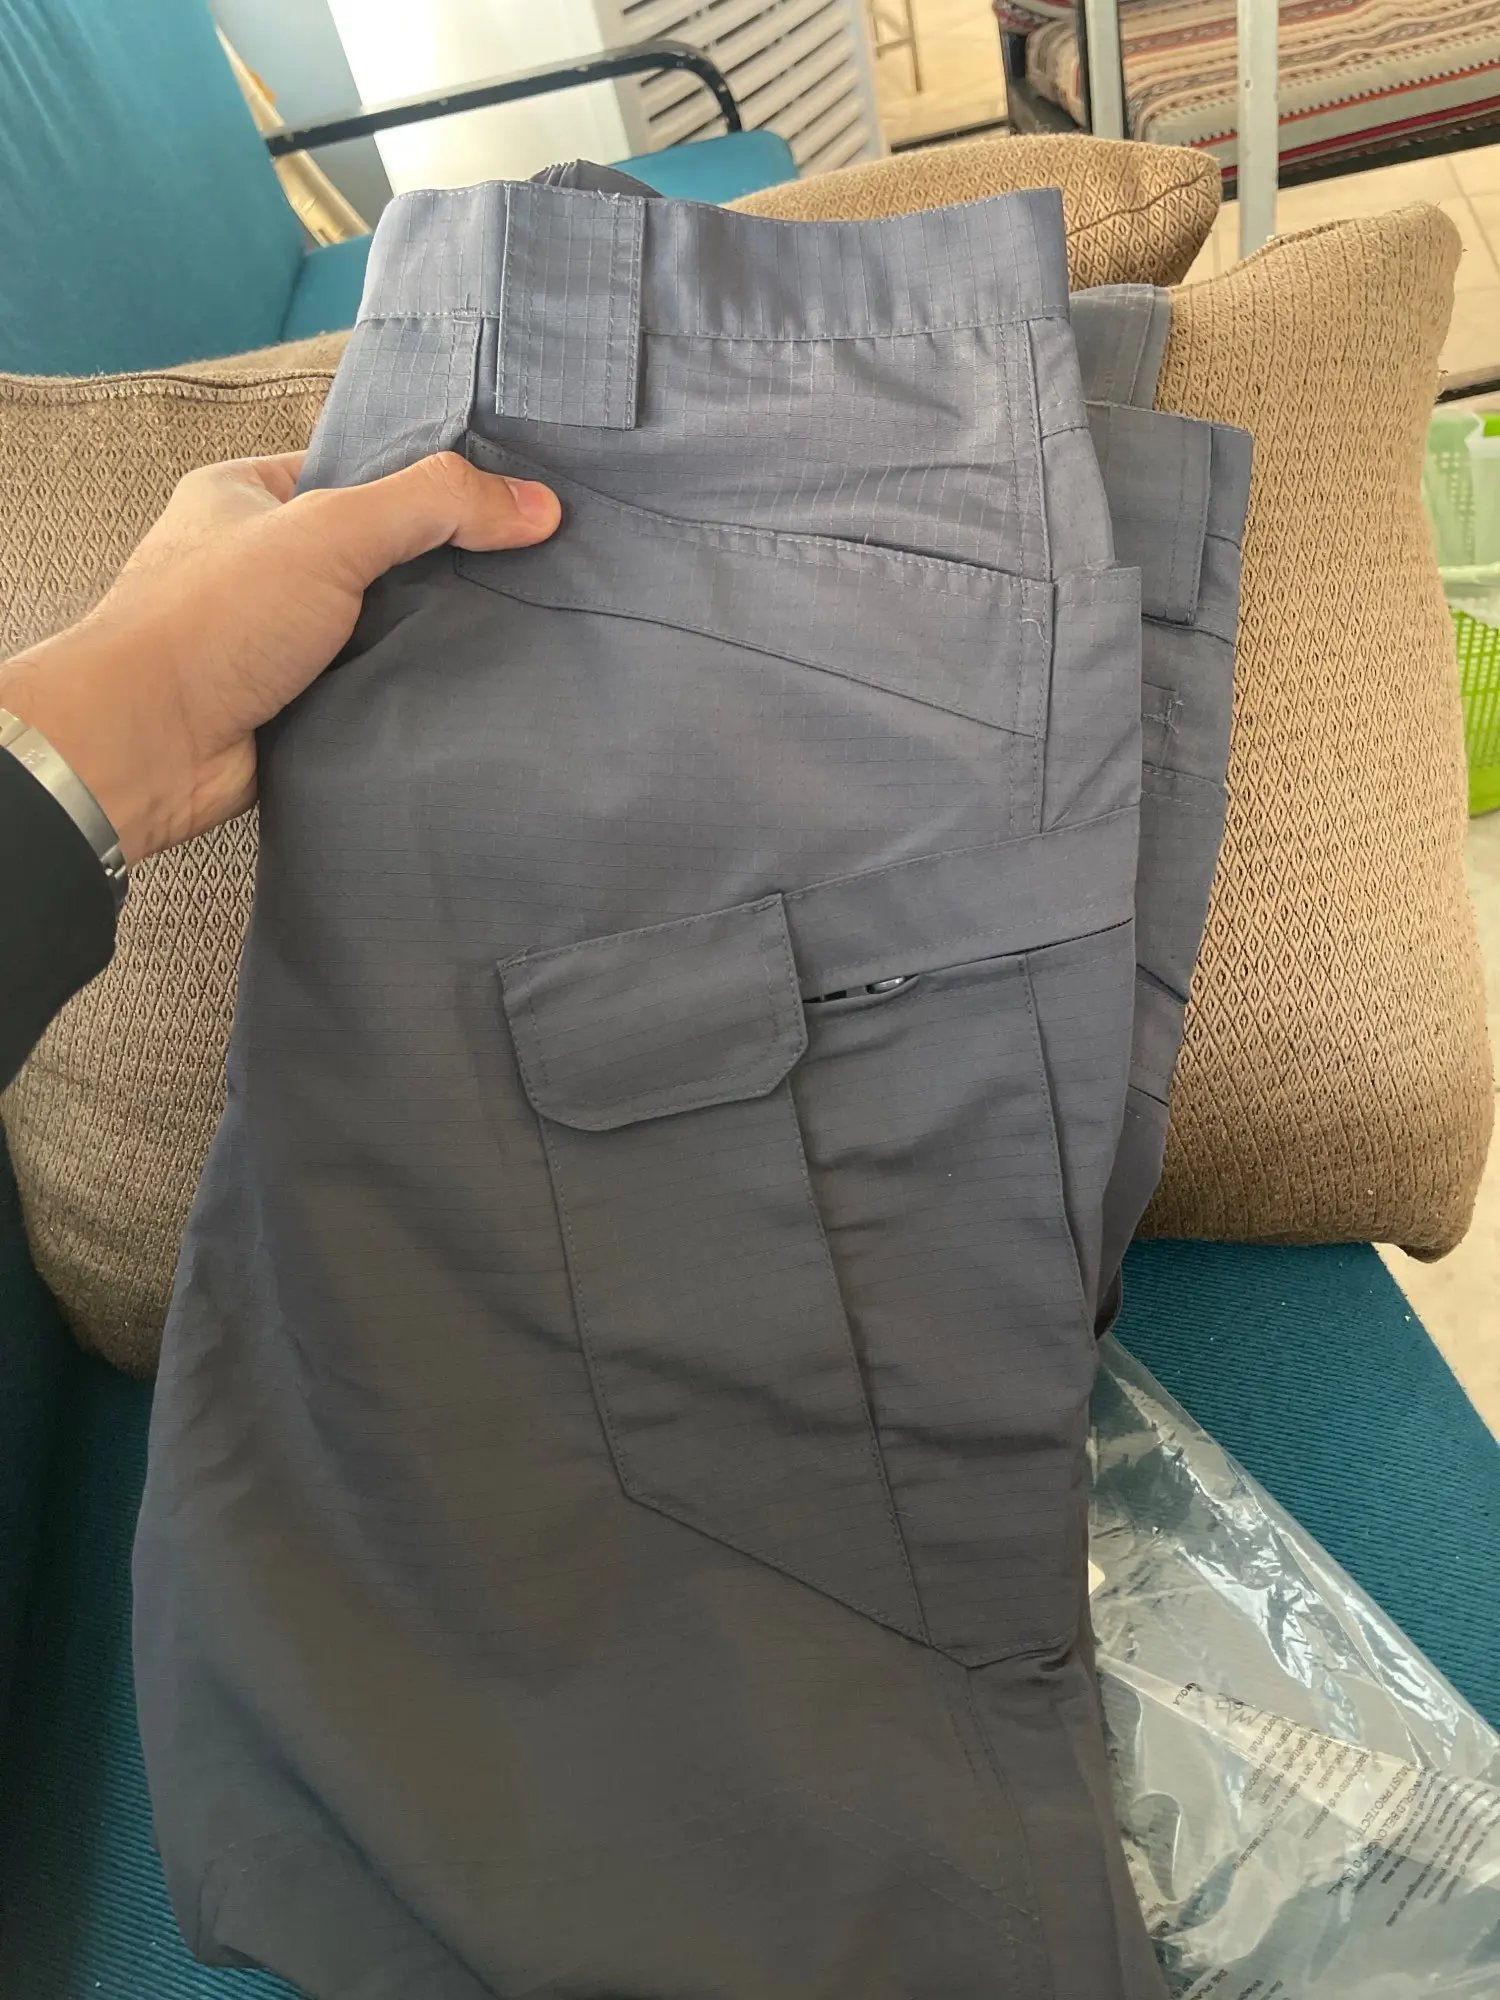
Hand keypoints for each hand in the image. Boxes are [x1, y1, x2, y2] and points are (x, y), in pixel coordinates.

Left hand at [0, 452, 559, 863]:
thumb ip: (434, 506)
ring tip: (521, 631)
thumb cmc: (216, 617)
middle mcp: (257, 565)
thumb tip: (540, 504)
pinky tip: (473, 691)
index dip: (427, 484)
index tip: (506, 500)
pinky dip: (410, 693)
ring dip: (431, 639)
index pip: (355, 472)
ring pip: (377, 628)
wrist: (148, 748)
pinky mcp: (293, 710)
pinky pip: (370, 690)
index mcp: (245, 496)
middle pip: (376, 554)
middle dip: (442, 569)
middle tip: (529, 570)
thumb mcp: (332, 530)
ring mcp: (275, 642)